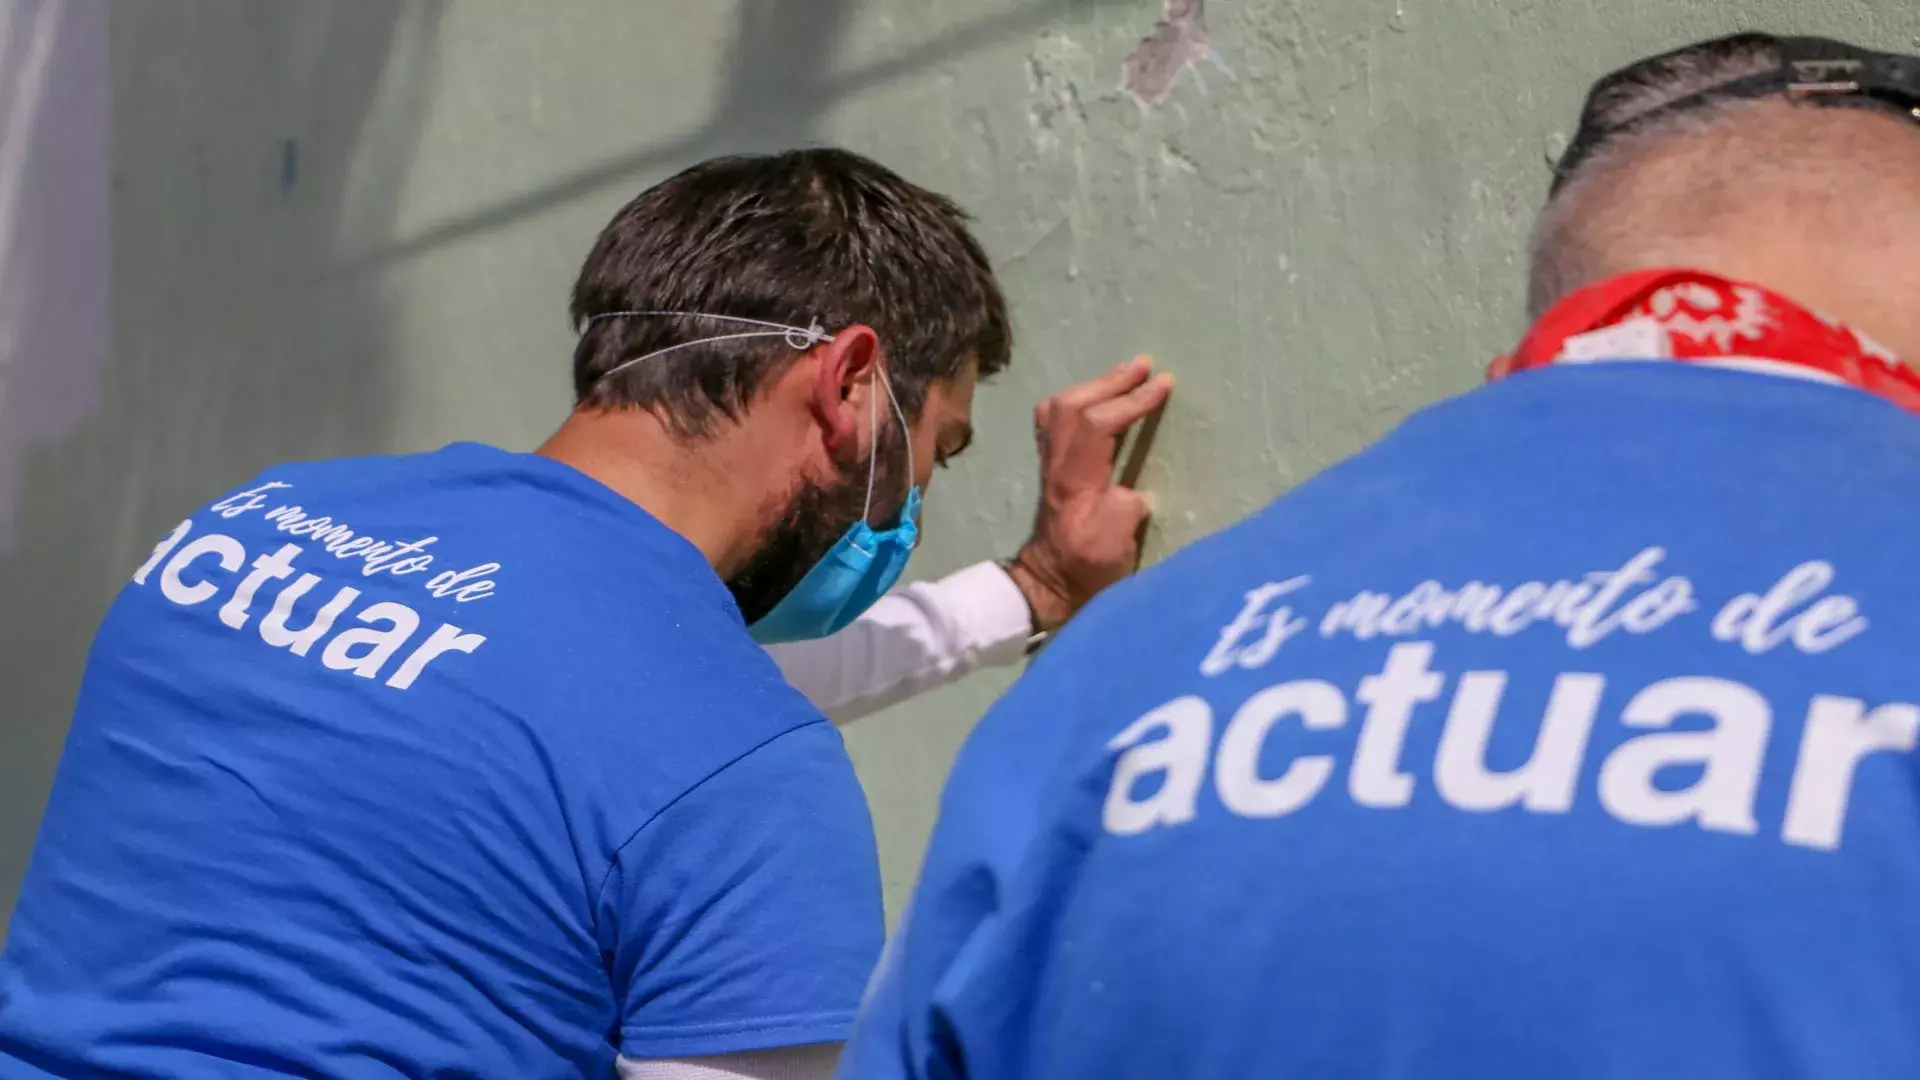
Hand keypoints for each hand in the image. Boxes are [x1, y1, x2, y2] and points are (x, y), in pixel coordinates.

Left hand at [1007, 356, 1173, 631]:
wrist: (1050, 586)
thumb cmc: (1087, 571)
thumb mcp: (1113, 550)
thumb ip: (1123, 514)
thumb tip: (1133, 492)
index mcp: (1075, 481)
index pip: (1097, 423)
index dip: (1131, 401)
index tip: (1164, 385)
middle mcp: (1057, 465)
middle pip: (1072, 405)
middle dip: (1110, 380)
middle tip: (1144, 365)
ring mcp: (1050, 464)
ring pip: (1059, 408)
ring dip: (1092, 385)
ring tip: (1124, 375)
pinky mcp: (1052, 468)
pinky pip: (1056, 420)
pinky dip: (1079, 400)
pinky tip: (1097, 399)